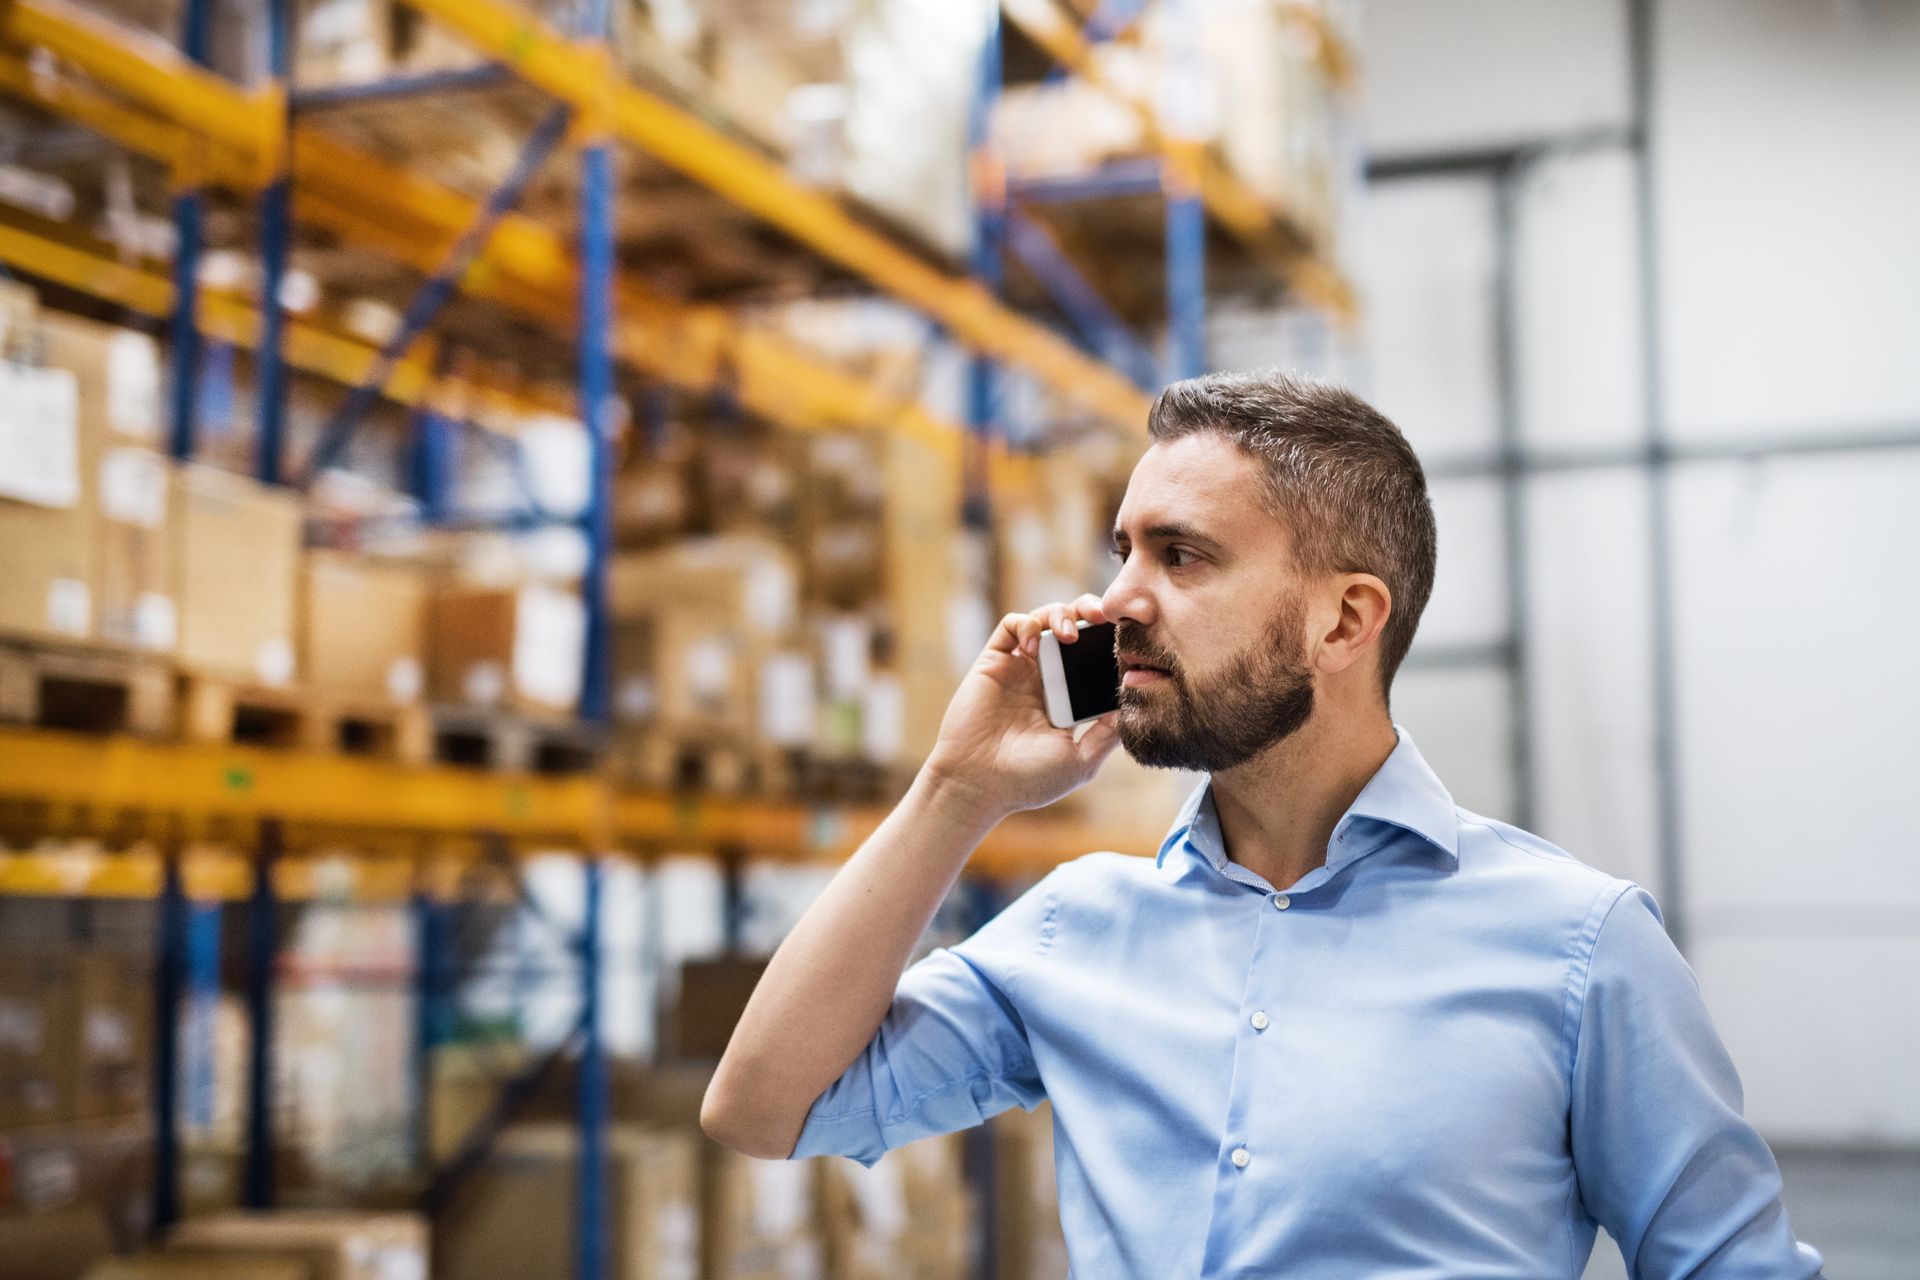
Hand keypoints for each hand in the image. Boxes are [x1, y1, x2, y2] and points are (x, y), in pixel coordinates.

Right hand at [923, 594, 1122, 818]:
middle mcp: (1045, 678)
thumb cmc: (1028, 780)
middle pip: (1073, 628)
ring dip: (1061, 615)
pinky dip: (1027, 625)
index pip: (1094, 658)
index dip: (1109, 643)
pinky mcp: (994, 662)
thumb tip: (1134, 704)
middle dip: (1090, 613)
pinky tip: (1034, 644)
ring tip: (1070, 633)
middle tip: (1104, 617)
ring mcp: (1019, 668)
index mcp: (1068, 699)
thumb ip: (1108, 734)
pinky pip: (1012, 625)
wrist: (978, 785)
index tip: (1127, 641)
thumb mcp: (1081, 761)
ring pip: (1045, 620)